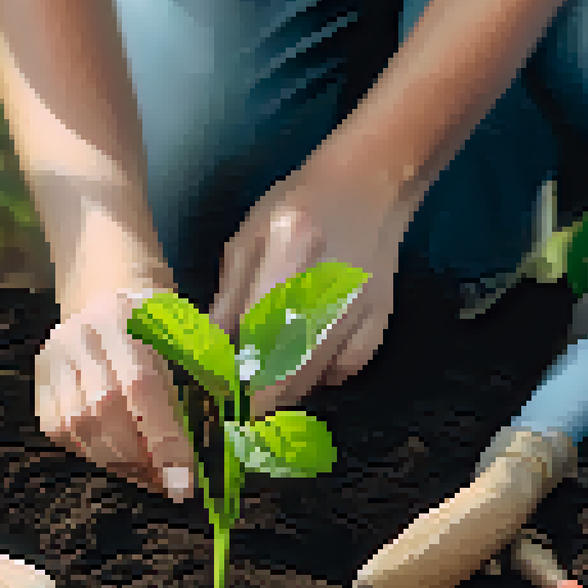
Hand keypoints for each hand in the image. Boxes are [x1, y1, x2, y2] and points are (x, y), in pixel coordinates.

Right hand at [36, 285, 197, 500]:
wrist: (103, 299)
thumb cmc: (153, 326)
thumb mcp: (182, 339)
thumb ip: (192, 383)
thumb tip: (195, 451)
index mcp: (123, 318)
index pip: (140, 387)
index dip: (163, 441)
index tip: (183, 485)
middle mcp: (80, 337)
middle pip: (105, 412)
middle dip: (141, 458)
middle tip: (167, 479)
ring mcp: (53, 360)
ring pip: (79, 428)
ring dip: (119, 462)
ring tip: (146, 470)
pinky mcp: (40, 383)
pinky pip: (63, 434)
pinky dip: (94, 453)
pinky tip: (117, 452)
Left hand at [210, 167, 418, 417]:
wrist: (367, 189)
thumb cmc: (296, 207)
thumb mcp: (248, 242)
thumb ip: (228, 300)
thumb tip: (208, 354)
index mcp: (290, 253)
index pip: (255, 334)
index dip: (234, 376)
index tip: (217, 392)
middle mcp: (331, 286)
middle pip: (286, 368)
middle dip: (255, 395)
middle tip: (236, 398)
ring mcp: (360, 308)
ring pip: (312, 377)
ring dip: (282, 389)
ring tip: (263, 380)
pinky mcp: (380, 321)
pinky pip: (344, 370)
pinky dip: (319, 376)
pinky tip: (304, 362)